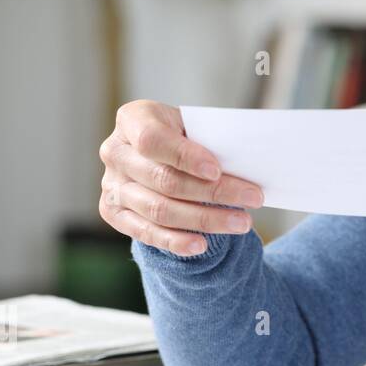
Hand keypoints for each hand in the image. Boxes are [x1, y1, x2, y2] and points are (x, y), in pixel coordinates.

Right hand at [98, 100, 263, 256]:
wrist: (160, 153)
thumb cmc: (184, 134)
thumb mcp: (194, 124)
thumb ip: (208, 139)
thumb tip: (246, 164)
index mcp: (133, 119)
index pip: (153, 140)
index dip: (184, 157)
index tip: (217, 170)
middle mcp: (116, 152)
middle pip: (164, 179)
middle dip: (214, 192)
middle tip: (253, 198)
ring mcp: (111, 185)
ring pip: (160, 209)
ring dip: (205, 219)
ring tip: (241, 223)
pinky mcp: (113, 213)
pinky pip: (145, 232)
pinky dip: (175, 241)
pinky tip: (201, 245)